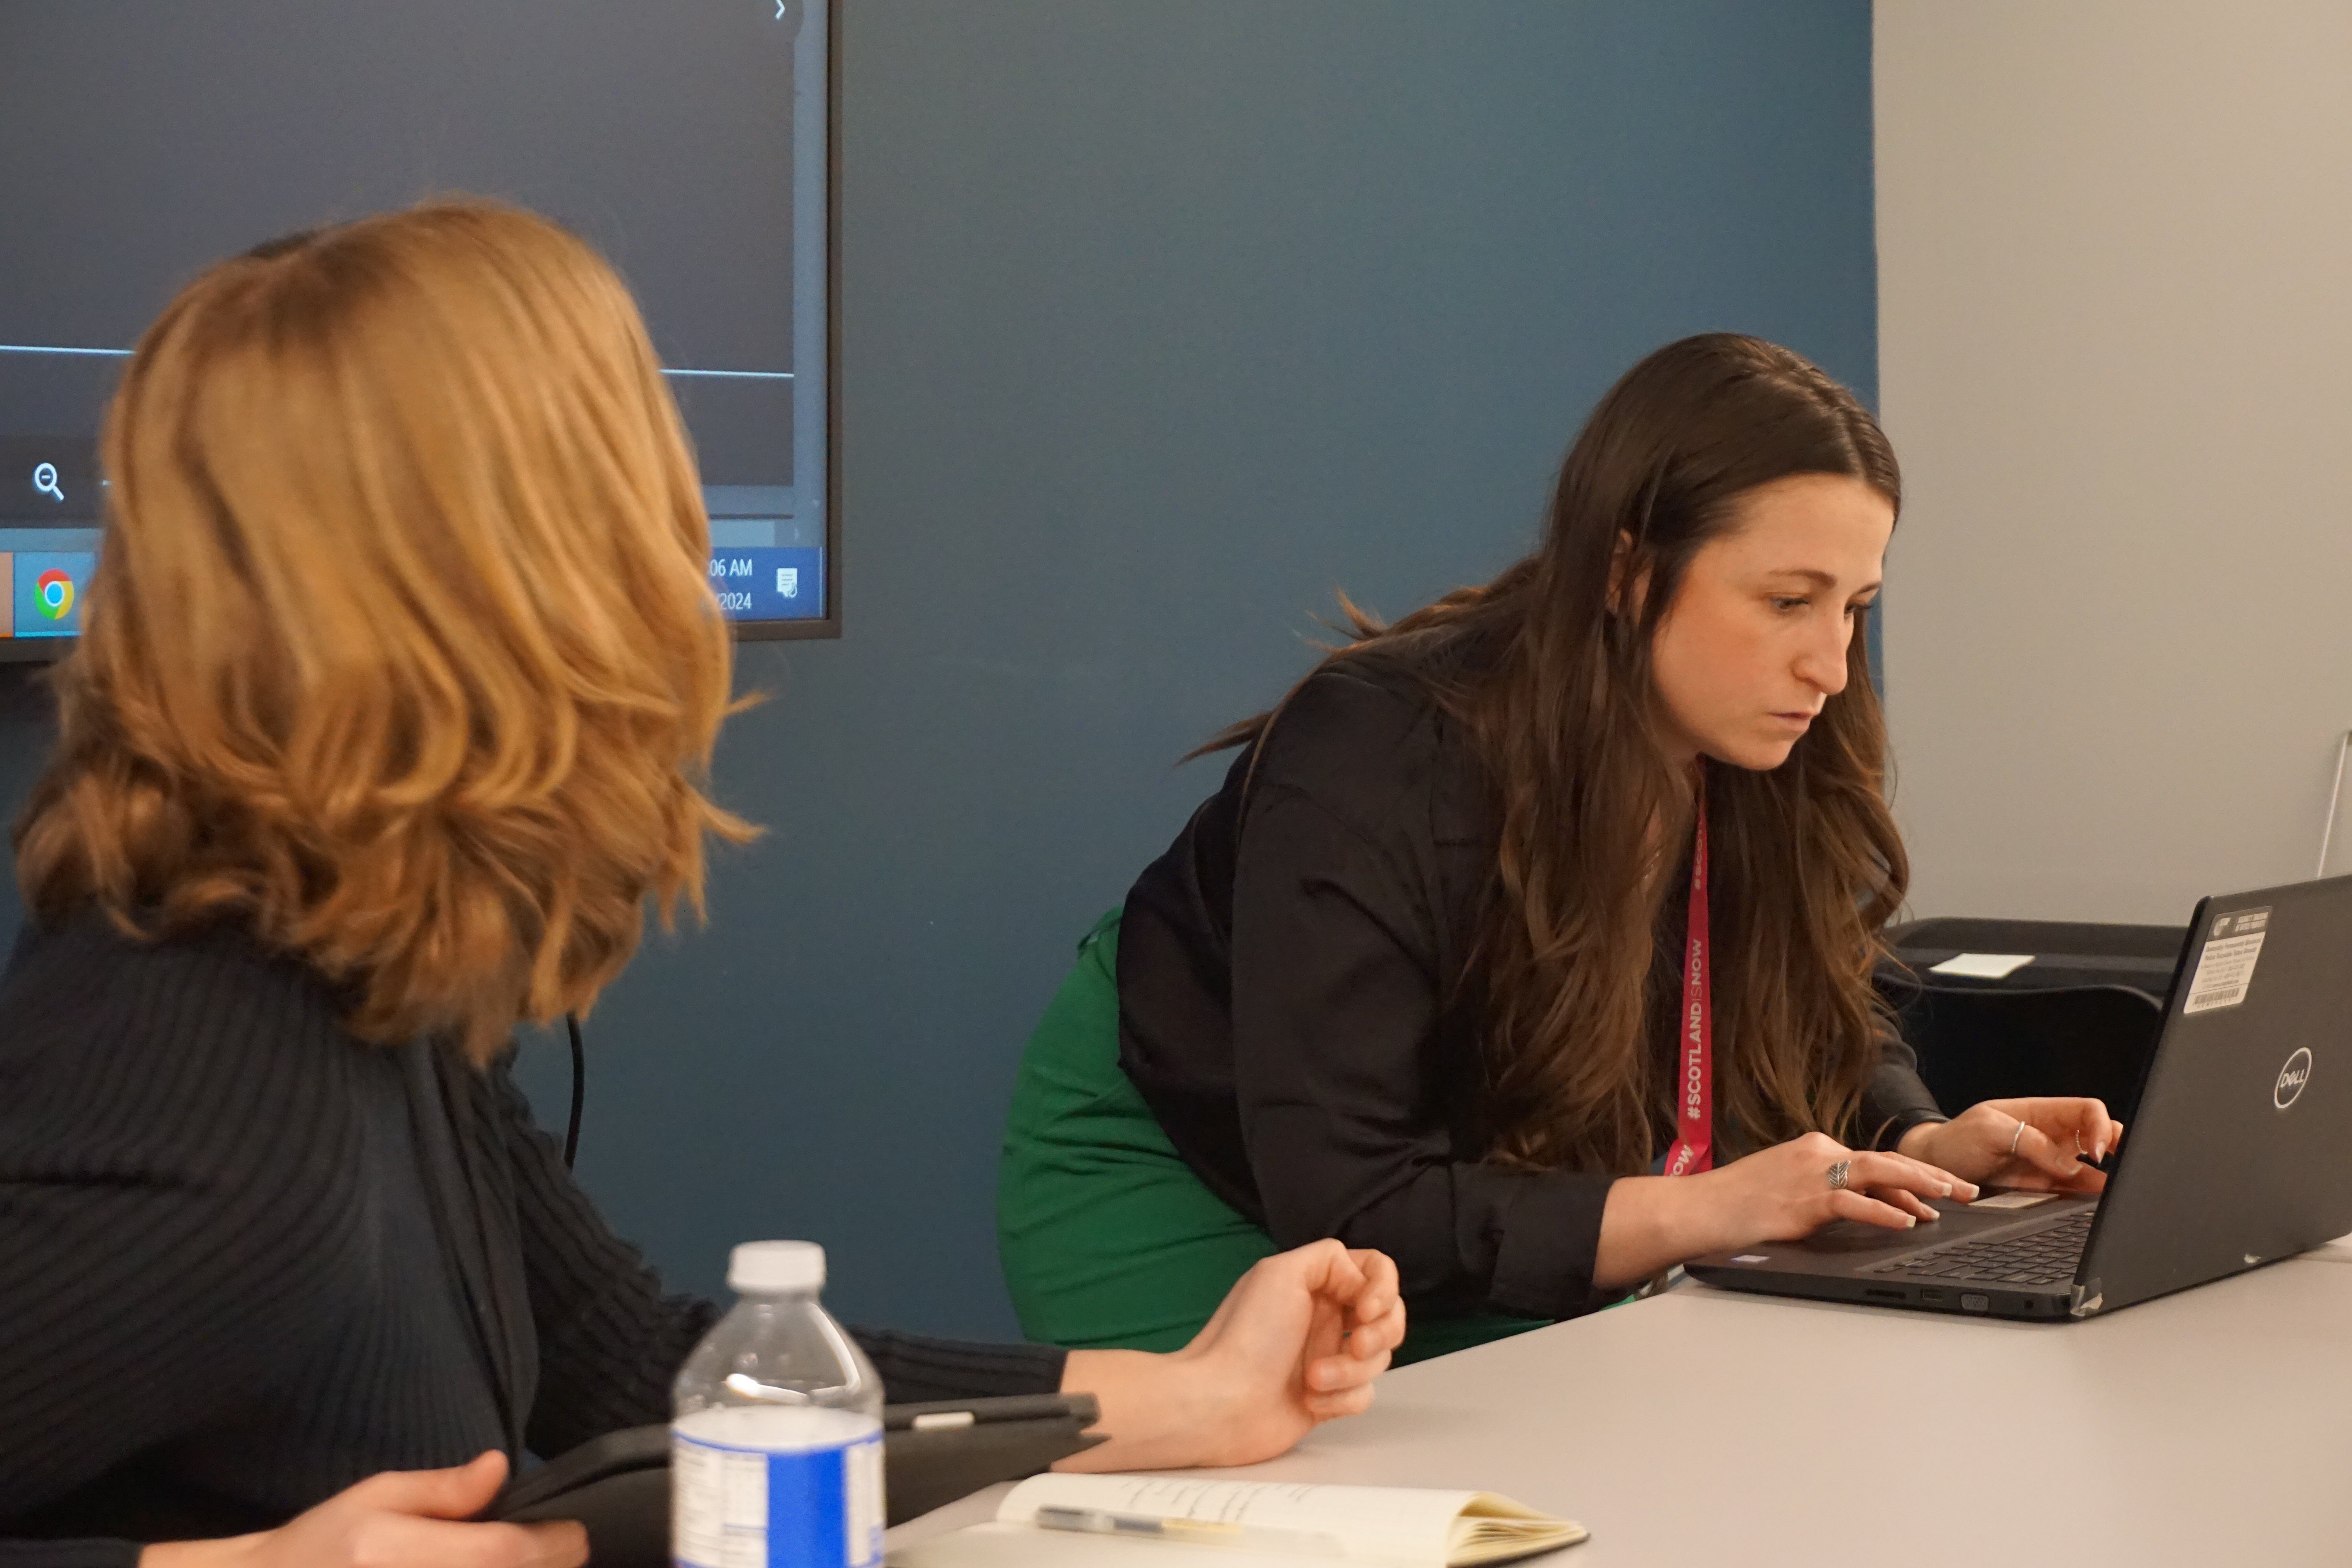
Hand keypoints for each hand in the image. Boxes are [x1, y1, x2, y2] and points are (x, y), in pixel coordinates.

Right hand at [140, 1452, 584, 1567]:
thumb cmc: (320, 1545)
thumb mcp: (376, 1499)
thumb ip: (443, 1491)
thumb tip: (501, 1468)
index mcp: (392, 1555)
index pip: (503, 1553)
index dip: (553, 1542)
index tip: (575, 1531)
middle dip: (548, 1567)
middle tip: (563, 1550)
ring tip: (533, 1565)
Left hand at [1056, 1238, 1406, 1471]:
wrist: (1219, 1404)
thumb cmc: (1246, 1338)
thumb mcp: (1282, 1273)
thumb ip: (1331, 1260)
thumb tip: (1360, 1283)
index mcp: (1315, 1284)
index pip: (1374, 1270)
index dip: (1382, 1288)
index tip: (1363, 1309)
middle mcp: (1324, 1318)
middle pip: (1389, 1316)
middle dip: (1380, 1332)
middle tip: (1356, 1345)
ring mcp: (1328, 1358)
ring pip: (1378, 1359)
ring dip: (1349, 1370)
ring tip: (1312, 1378)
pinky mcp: (1328, 1398)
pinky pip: (1363, 1395)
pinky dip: (1341, 1399)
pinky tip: (1308, 1401)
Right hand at [1596, 1131, 1978, 1288]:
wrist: (1697, 1209)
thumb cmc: (1734, 1205)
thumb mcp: (1783, 1189)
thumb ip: (1822, 1193)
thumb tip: (1865, 1207)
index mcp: (1812, 1149)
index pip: (1873, 1160)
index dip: (1911, 1176)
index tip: (1940, 1191)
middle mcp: (1816, 1153)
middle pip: (1885, 1161)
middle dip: (1930, 1176)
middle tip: (1966, 1190)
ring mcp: (1810, 1174)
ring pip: (1877, 1173)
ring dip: (1919, 1188)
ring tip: (1950, 1201)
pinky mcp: (1803, 1199)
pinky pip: (1853, 1203)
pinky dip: (1883, 1211)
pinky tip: (1906, 1221)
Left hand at [1900, 1098, 2122, 1191]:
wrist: (1936, 1166)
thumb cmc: (1957, 1138)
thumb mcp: (1988, 1130)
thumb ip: (2029, 1142)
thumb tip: (2067, 1163)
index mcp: (2041, 1112)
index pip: (2088, 1110)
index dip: (2101, 1126)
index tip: (2097, 1150)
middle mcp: (2052, 1136)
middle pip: (2099, 1136)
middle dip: (2116, 1149)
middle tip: (2120, 1168)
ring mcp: (2050, 1162)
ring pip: (2091, 1168)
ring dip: (2105, 1178)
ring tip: (2112, 1192)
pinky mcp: (2043, 1186)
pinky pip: (2073, 1190)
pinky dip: (2086, 1196)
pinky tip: (2094, 1202)